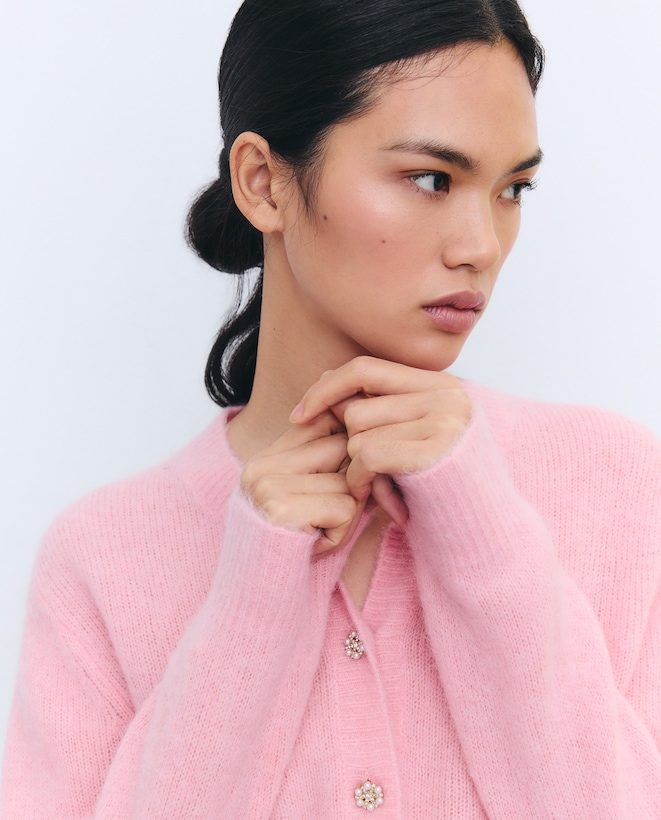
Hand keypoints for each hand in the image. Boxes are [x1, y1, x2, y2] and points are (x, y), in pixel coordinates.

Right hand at [240, 410, 364, 554]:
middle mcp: (261, 466)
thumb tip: (375, 433)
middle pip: (342, 446)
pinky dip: (342, 531)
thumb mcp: (309, 502)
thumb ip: (329, 467)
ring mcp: (267, 485)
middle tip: (334, 516)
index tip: (355, 477)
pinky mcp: (280, 509)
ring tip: (319, 533)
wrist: (258, 605)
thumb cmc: (295, 553)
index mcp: (265, 458)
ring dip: (348, 512)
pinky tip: (317, 545)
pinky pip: (344, 507)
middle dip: (355, 482)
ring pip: (348, 480)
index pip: (325, 421)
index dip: (352, 446)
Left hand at [289, 356, 471, 511]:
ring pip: (358, 432)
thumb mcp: (410, 440)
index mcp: (440, 385)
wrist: (484, 535)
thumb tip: (326, 375)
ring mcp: (444, 419)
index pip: (365, 368)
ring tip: (382, 490)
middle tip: (367, 478)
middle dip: (349, 446)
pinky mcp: (437, 449)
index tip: (298, 416)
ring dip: (356, 469)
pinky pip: (368, 454)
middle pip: (357, 407)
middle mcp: (446, 395)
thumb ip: (379, 410)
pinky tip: (382, 501)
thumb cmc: (439, 491)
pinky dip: (363, 480)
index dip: (326, 389)